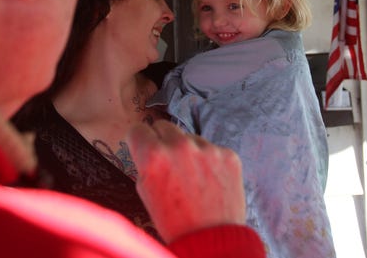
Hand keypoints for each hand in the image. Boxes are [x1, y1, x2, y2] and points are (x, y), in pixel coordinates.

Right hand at [127, 120, 245, 242]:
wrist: (212, 241)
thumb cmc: (174, 221)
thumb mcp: (145, 191)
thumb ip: (145, 162)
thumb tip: (148, 145)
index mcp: (153, 155)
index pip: (138, 128)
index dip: (140, 140)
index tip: (144, 146)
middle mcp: (179, 146)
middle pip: (163, 125)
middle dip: (162, 141)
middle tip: (168, 162)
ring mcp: (206, 149)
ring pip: (189, 137)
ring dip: (187, 150)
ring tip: (192, 177)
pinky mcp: (228, 154)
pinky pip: (211, 148)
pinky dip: (209, 160)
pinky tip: (209, 180)